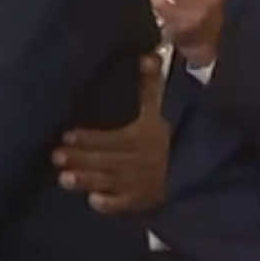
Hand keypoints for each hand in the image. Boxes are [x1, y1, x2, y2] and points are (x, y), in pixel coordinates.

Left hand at [52, 54, 169, 212]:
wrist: (204, 165)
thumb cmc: (177, 131)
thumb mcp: (164, 106)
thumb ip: (152, 83)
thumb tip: (147, 55)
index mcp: (141, 137)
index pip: (111, 138)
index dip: (88, 138)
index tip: (66, 135)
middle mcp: (138, 161)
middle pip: (105, 160)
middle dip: (80, 158)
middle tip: (56, 156)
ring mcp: (140, 183)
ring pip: (110, 182)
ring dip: (86, 181)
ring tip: (64, 179)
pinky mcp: (143, 201)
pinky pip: (125, 204)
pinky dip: (109, 203)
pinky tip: (93, 200)